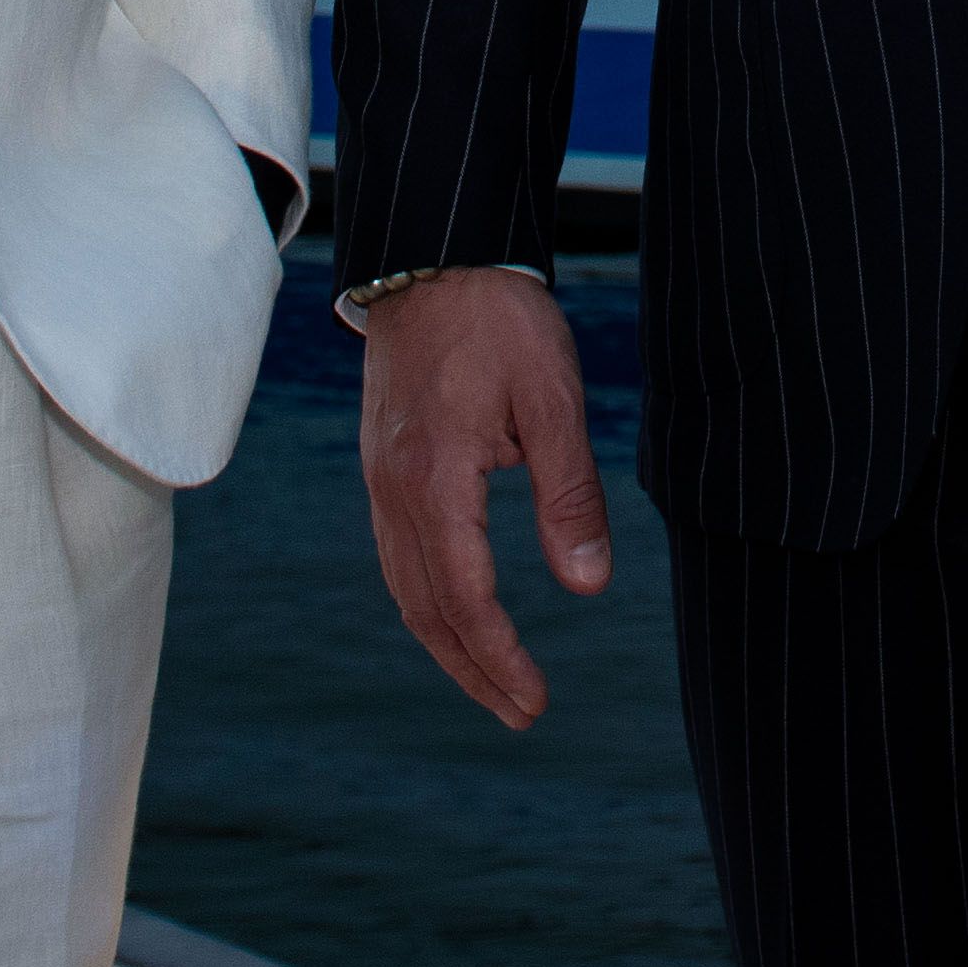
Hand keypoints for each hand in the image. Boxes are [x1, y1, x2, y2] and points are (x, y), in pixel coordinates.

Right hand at [356, 272, 614, 727]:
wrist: (434, 251)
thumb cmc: (500, 319)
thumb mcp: (553, 401)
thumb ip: (569, 496)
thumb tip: (587, 587)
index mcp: (433, 479)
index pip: (465, 598)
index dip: (501, 658)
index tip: (536, 701)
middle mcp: (393, 489)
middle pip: (425, 609)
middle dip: (472, 670)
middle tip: (520, 714)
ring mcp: (380, 477)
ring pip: (405, 587)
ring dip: (447, 644)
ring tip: (492, 683)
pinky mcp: (383, 462)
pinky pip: (398, 554)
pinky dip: (428, 599)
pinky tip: (458, 611)